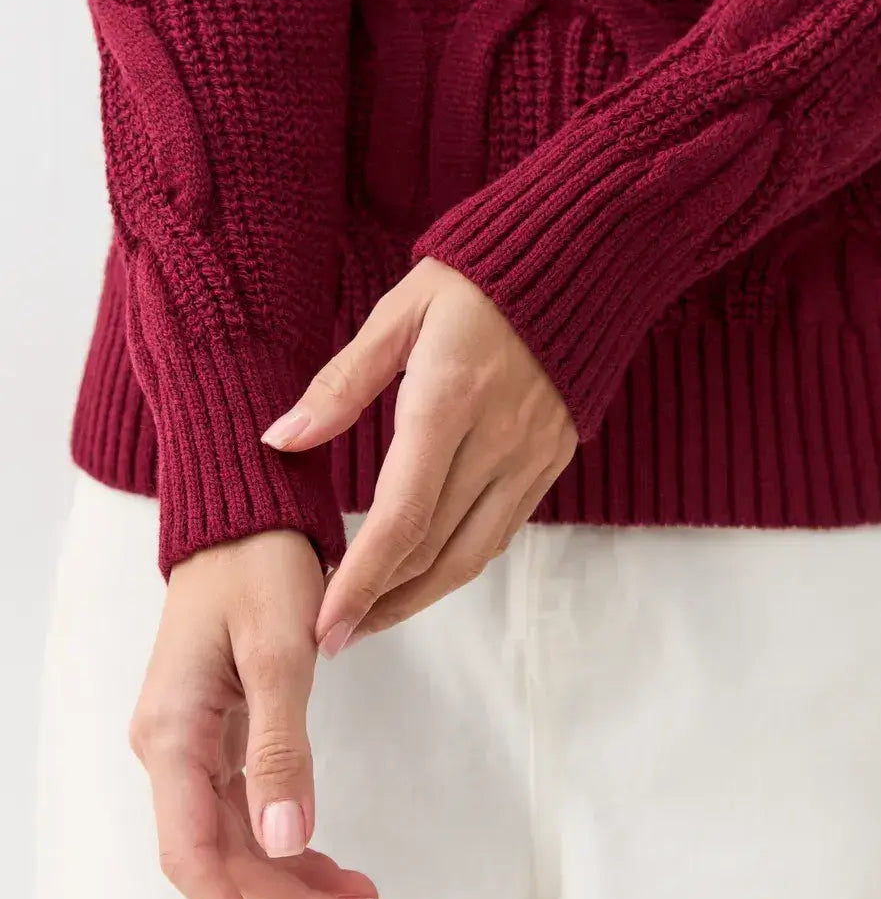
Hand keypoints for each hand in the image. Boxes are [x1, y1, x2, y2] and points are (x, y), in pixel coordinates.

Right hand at [128, 530, 377, 898]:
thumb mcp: (279, 650)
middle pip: (224, 853)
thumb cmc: (257, 565)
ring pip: (240, 833)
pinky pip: (249, 800)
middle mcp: (172, 746)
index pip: (193, 853)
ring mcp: (194, 739)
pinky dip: (292, 831)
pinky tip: (329, 852)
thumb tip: (286, 841)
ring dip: (296, 871)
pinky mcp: (220, 728)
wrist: (244, 513)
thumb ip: (280, 746)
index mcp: (172, 733)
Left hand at [261, 257, 577, 656]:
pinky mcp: (551, 461)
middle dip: (379, 604)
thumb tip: (281, 439)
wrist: (581, 263)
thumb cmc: (477, 280)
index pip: (400, 517)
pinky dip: (457, 564)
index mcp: (448, 401)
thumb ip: (341, 384)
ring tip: (371, 618)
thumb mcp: (400, 313)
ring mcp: (531, 456)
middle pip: (433, 551)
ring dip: (417, 598)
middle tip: (333, 636)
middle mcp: (496, 441)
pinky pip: (501, 532)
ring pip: (471, 555)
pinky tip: (423, 574)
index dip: (359, 580)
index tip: (324, 625)